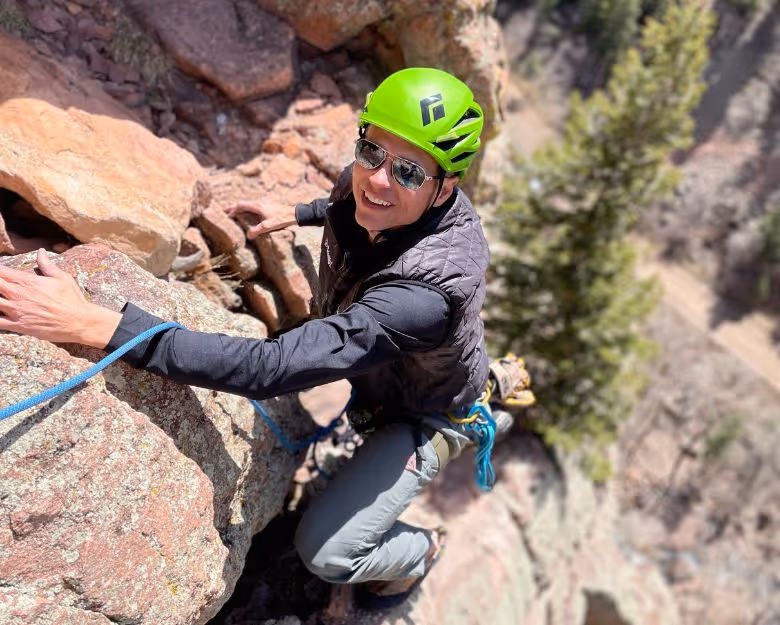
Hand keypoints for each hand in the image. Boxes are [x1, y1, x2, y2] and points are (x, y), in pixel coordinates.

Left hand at [0, 249, 120, 347]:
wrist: (79, 322)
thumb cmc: (72, 299)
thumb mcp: (62, 278)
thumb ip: (47, 265)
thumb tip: (40, 251)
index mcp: (27, 282)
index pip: (2, 271)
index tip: (0, 270)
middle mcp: (18, 295)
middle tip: (0, 281)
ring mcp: (16, 311)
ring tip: (1, 297)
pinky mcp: (18, 326)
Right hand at [224, 201, 296, 238]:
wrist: (293, 214)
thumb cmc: (281, 219)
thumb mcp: (269, 226)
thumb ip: (257, 230)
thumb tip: (248, 235)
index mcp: (257, 206)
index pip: (241, 205)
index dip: (233, 210)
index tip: (227, 215)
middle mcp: (259, 202)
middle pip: (243, 203)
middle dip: (234, 207)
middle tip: (226, 211)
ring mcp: (263, 203)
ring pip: (248, 204)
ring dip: (241, 208)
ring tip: (235, 212)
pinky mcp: (267, 205)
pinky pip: (253, 206)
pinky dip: (247, 209)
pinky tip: (249, 214)